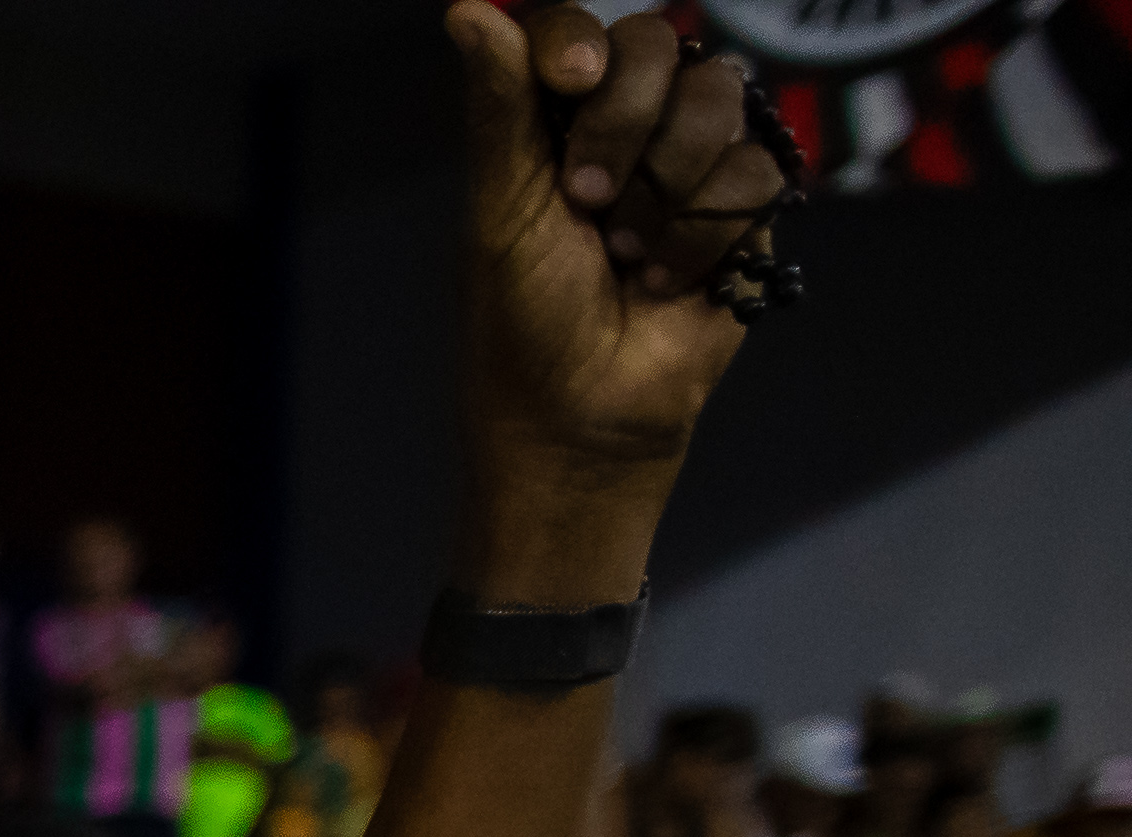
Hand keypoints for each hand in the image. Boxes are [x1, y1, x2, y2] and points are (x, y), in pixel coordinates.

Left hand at [446, 5, 784, 493]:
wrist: (583, 414)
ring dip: (664, 188)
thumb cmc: (523, 320)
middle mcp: (628, 124)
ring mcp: (692, 159)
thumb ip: (500, 108)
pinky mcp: (745, 204)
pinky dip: (703, 234)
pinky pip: (754, 169)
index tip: (572, 87)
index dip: (582, 46)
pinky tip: (669, 279)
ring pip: (717, 98)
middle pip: (659, 45)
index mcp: (554, 118)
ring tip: (627, 253)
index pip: (579, 30)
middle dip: (622, 128)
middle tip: (587, 202)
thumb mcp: (501, 210)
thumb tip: (466, 10)